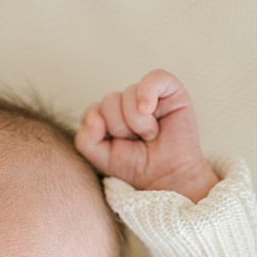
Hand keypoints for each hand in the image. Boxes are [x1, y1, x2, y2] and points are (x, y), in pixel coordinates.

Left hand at [75, 69, 217, 200]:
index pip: (93, 109)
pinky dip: (147, 93)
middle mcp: (127, 102)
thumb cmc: (137, 167)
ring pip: (129, 93)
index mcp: (110, 115)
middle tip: (138, 142)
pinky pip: (155, 78)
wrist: (168, 178)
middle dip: (120, 127)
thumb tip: (94, 117)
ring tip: (150, 136)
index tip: (117, 147)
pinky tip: (148, 110)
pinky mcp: (171, 90)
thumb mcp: (101, 158)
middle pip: (109, 100)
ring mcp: (149, 95)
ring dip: (137, 122)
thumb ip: (86, 139)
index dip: (100, 130)